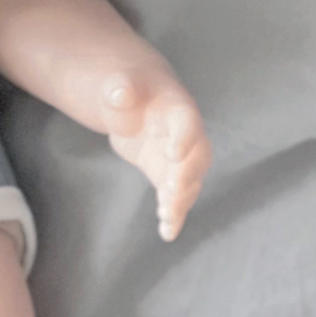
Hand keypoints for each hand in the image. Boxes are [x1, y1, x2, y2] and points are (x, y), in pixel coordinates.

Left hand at [96, 57, 211, 241]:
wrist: (132, 95)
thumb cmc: (126, 85)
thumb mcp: (118, 83)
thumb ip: (120, 88)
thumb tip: (120, 92)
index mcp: (176, 107)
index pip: (187, 122)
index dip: (184, 137)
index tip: (173, 154)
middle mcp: (185, 134)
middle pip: (197, 156)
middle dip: (187, 175)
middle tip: (171, 192)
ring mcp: (178, 156)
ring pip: (190, 181)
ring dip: (181, 199)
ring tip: (167, 216)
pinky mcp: (166, 172)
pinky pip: (175, 195)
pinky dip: (173, 213)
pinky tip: (167, 233)